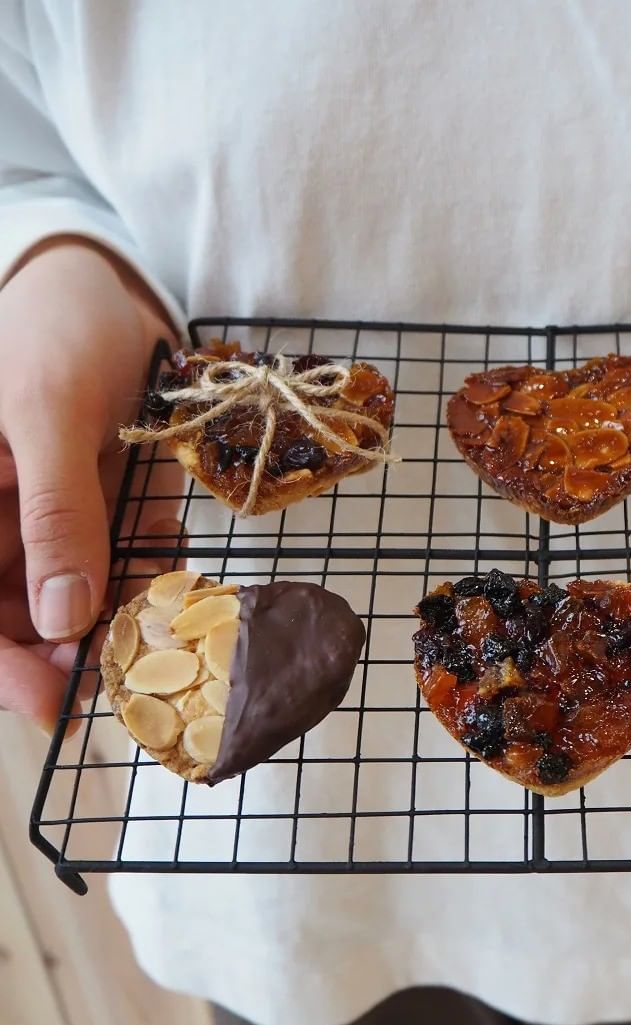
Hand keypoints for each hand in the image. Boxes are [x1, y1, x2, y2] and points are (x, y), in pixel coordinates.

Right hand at [0, 239, 175, 731]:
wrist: (107, 288)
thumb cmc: (54, 329)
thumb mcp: (46, 413)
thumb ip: (54, 512)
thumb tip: (60, 618)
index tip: (49, 702)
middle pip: (19, 615)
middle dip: (69, 654)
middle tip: (132, 674)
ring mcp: (49, 521)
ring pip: (77, 600)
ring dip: (121, 624)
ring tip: (170, 640)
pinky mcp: (102, 511)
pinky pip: (123, 561)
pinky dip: (152, 579)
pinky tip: (184, 591)